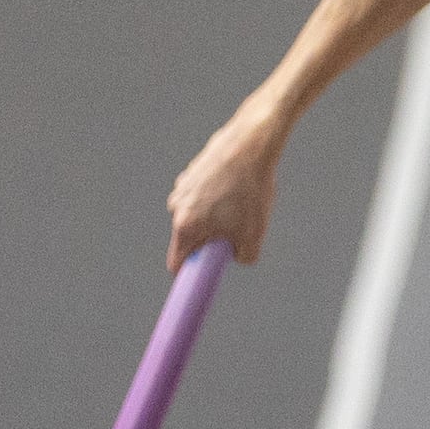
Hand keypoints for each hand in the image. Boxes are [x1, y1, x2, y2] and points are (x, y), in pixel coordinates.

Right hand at [166, 110, 280, 269]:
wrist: (252, 145)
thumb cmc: (251, 191)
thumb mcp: (253, 235)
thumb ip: (242, 257)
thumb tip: (235, 258)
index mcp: (185, 226)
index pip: (176, 263)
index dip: (188, 275)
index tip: (195, 283)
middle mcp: (176, 207)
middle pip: (190, 238)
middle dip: (212, 241)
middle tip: (239, 230)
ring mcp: (182, 187)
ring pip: (199, 215)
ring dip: (218, 217)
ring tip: (243, 202)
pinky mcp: (192, 172)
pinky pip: (205, 196)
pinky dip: (220, 197)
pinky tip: (238, 185)